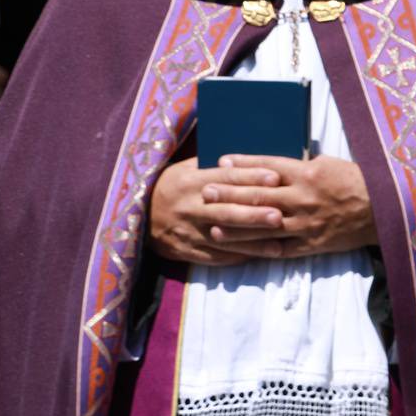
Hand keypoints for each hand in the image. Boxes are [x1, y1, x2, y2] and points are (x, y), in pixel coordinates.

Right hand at [146, 156, 280, 266]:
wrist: (136, 215)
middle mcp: (190, 206)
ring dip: (252, 242)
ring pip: (224, 238)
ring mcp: (188, 231)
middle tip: (279, 215)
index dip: (251, 178)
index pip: (226, 178)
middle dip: (254, 214)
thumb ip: (214, 165)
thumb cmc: (171, 186)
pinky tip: (259, 257)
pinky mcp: (186, 251)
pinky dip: (238, 257)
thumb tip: (249, 158)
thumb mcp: (186, 169)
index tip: (276, 177)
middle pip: (226, 211)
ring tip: (278, 244)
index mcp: (191, 181)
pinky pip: (215, 256)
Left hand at [200, 154, 378, 259]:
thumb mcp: (329, 164)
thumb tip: (271, 166)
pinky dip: (256, 248)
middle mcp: (303, 198)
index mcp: (307, 173)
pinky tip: (239, 246)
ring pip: (262, 224)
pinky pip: (278, 248)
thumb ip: (300, 166)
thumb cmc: (358, 182)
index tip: (221, 162)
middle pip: (258, 195)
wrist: (386, 210)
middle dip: (229, 193)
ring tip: (211, 221)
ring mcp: (305, 223)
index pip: (267, 167)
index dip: (242, 164)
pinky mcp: (310, 244)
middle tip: (205, 191)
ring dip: (235, 224)